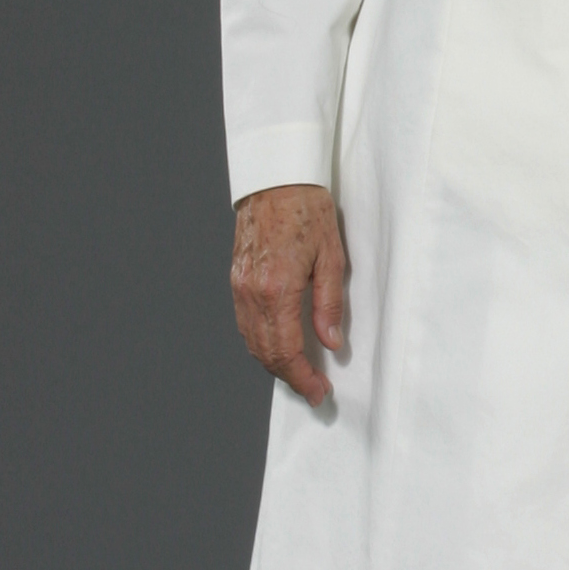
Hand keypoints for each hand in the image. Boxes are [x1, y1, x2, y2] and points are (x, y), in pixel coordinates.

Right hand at [230, 185, 346, 407]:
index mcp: (278, 289)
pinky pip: (244, 322)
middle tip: (312, 390)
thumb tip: (330, 342)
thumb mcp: (332, 256)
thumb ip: (330, 304)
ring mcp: (239, 285)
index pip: (286, 350)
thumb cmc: (308, 208)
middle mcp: (252, 292)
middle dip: (289, 377)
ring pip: (251, 340)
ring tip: (298, 374)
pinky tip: (278, 346)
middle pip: (265, 352)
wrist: (276, 177)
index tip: (318, 392)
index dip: (302, 378)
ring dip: (273, 363)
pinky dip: (260, 342)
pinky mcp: (236, 278)